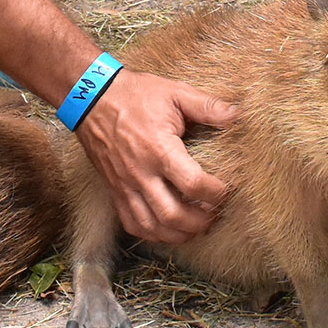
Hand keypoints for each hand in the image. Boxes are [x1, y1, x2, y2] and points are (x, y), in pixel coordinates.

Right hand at [73, 68, 238, 243]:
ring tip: (197, 227)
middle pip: (173, 215)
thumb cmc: (135, 94)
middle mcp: (140, 173)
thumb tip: (237, 115)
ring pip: (152, 227)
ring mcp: (124, 186)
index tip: (227, 189)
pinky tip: (168, 228)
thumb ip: (207, 106)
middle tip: (216, 215)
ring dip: (178, 234)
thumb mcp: (175, 93)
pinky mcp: (114, 190)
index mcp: (159, 149)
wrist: (91, 97)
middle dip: (200, 222)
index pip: (193, 184)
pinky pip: (132, 224)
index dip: (216, 193)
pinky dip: (152, 234)